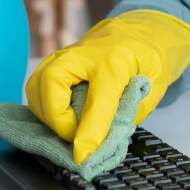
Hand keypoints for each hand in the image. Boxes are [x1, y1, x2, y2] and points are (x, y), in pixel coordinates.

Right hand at [25, 9, 189, 163]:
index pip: (99, 100)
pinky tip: (61, 119)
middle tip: (74, 137)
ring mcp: (65, 56)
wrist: (137, 32)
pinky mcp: (53, 63)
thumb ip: (130, 112)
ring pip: (36, 85)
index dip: (89, 132)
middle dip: (57, 118)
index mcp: (116, 61)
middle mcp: (84, 55)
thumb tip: (104, 142)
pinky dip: (43, 108)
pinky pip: (35, 87)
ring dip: (46, 115)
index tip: (82, 157)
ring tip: (69, 129)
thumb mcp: (154, 87)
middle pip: (51, 82)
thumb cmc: (147, 60)